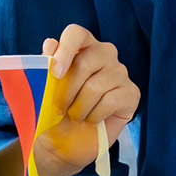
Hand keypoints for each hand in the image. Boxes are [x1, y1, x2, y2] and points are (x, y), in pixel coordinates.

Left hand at [30, 24, 140, 175]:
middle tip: (59, 107)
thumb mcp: (44, 88)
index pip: (76, 33)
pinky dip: (94, 115)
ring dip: (79, 107)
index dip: (65, 49)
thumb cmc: (55, 111)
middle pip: (86, 61)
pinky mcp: (131, 94)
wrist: (64, 142)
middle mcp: (105, 54)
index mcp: (82, 47)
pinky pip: (111, 101)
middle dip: (68, 89)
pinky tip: (92, 119)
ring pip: (96, 86)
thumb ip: (46, 65)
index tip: (54, 73)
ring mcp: (120, 73)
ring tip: (76, 115)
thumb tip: (50, 44)